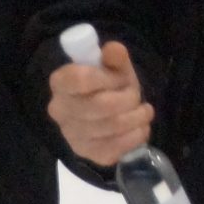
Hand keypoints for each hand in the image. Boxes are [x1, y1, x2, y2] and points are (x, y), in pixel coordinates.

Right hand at [47, 40, 153, 164]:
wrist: (105, 112)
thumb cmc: (108, 84)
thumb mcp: (113, 66)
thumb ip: (114, 57)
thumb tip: (114, 49)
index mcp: (60, 82)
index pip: (80, 79)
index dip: (107, 78)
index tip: (120, 78)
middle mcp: (59, 110)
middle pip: (101, 105)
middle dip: (128, 99)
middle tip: (136, 96)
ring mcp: (71, 135)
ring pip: (113, 127)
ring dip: (137, 117)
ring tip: (144, 111)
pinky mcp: (87, 153)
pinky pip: (117, 148)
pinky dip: (136, 136)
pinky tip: (139, 128)